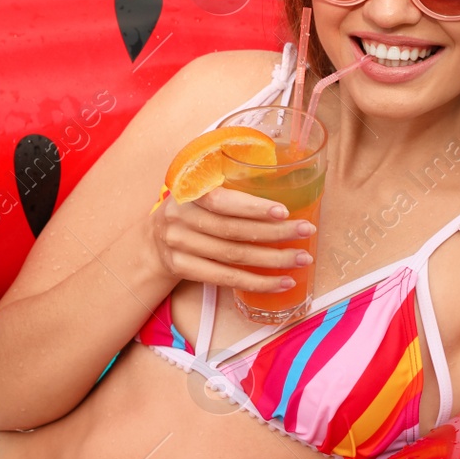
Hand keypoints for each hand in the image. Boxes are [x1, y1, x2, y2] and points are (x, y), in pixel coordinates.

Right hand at [148, 185, 314, 293]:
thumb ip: (226, 182)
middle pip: (232, 230)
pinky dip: (257, 283)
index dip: (252, 207)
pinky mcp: (181, 268)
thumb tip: (279, 175)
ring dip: (272, 260)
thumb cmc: (191, 210)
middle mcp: (179, 217)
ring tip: (302, 259)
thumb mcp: (199, 188)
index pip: (221, 201)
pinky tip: (281, 282)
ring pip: (233, 256)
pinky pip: (225, 278)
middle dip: (274, 233)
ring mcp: (178, 245)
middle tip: (306, 231)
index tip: (284, 211)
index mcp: (187, 190)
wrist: (153, 241)